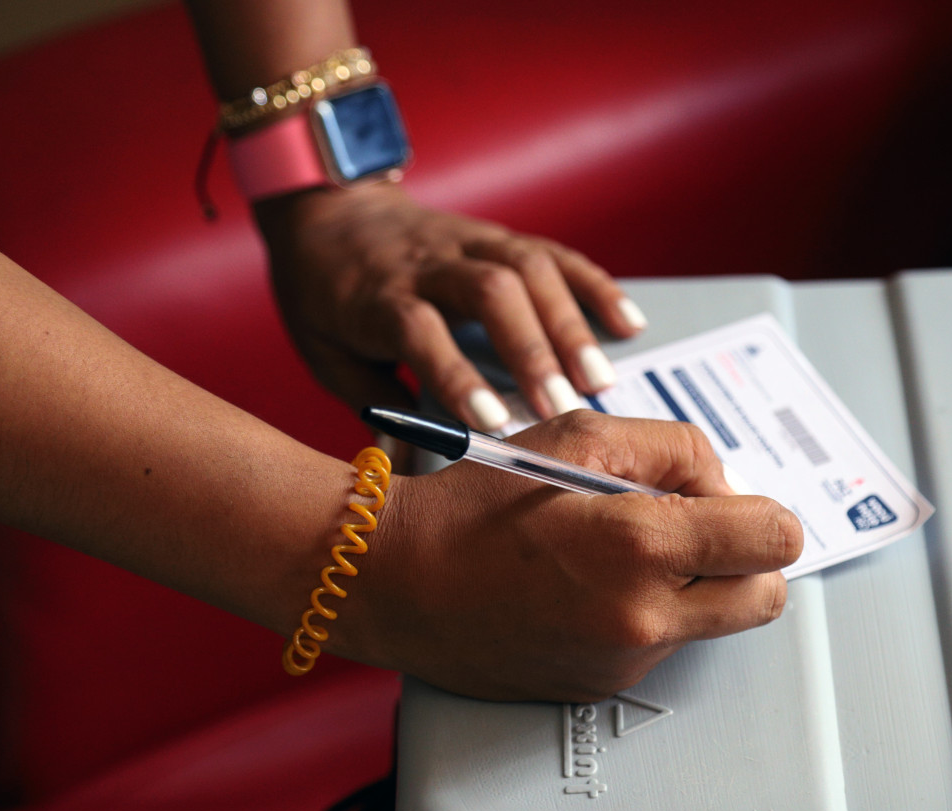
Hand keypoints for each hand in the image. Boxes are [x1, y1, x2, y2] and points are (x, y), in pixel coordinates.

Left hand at [253, 184, 647, 430]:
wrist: (329, 209)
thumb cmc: (325, 295)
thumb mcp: (323, 354)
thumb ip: (371, 402)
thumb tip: (412, 460)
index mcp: (377, 296)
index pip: (420, 329)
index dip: (457, 374)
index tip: (493, 423)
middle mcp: (429, 262)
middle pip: (489, 290)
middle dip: (531, 348)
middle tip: (564, 407)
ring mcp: (469, 242)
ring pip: (529, 267)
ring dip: (570, 323)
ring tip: (600, 380)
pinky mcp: (498, 234)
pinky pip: (554, 251)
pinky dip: (595, 286)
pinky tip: (629, 323)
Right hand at [333, 411, 803, 701]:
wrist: (398, 583)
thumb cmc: (472, 506)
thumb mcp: (577, 436)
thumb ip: (672, 449)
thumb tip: (724, 484)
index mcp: (641, 545)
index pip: (775, 539)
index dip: (760, 510)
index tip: (727, 501)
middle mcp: (643, 616)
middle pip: (766, 597)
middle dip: (745, 557)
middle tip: (691, 527)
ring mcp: (624, 660)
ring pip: (712, 622)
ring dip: (690, 584)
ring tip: (617, 549)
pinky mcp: (602, 684)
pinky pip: (659, 645)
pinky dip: (644, 611)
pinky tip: (588, 584)